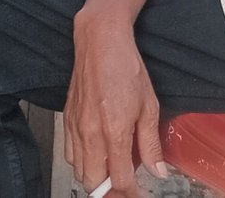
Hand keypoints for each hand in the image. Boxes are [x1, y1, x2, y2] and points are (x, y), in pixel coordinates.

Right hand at [64, 15, 167, 197]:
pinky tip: (95, 154)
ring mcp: (75, 128)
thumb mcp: (149, 106)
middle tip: (125, 185)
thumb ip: (151, 144)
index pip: (120, 179)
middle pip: (94, 182)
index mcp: (114, 133)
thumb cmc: (125, 68)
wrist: (100, 42)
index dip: (131, 191)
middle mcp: (90, 134)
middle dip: (109, 190)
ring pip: (78, 171)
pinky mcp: (66, 119)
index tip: (139, 192)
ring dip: (94, 177)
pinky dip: (80, 162)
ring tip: (111, 171)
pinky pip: (69, 154)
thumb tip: (158, 170)